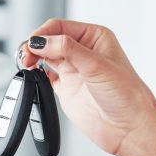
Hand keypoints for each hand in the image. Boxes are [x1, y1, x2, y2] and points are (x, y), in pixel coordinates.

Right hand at [17, 19, 155, 155]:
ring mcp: (74, 70)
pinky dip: (35, 75)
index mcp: (94, 37)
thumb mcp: (97, 65)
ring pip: (45, 57)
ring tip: (25, 64)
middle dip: (35, 46)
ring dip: (32, 58)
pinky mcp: (67, 88)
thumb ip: (68, 50)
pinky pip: (44, 76)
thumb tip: (42, 41)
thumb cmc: (127, 96)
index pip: (60, 27)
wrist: (129, 129)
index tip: (33, 44)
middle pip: (49, 40)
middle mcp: (83, 52)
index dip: (43, 34)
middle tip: (26, 56)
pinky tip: (32, 76)